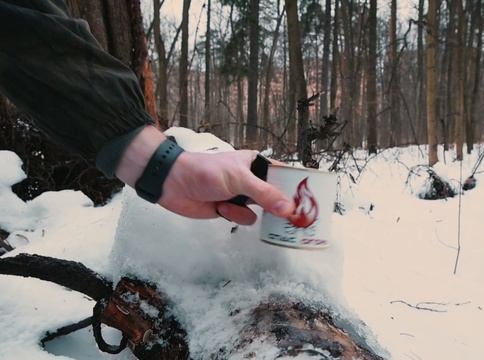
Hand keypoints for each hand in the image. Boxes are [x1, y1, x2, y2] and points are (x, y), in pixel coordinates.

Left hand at [116, 126, 294, 224]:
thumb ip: (265, 194)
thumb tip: (288, 209)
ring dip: (246, 210)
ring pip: (261, 212)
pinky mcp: (230, 209)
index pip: (283, 174)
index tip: (309, 199)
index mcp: (256, 163)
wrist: (174, 184)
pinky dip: (234, 216)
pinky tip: (221, 208)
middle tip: (291, 218)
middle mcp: (252, 179)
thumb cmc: (206, 172)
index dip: (296, 187)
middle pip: (275, 196)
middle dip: (278, 207)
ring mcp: (241, 195)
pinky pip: (244, 219)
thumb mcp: (239, 179)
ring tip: (232, 203)